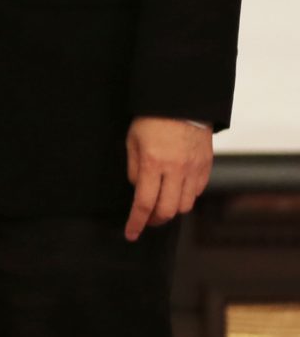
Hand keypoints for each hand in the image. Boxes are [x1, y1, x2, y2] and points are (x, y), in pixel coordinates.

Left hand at [124, 116, 212, 241]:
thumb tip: (138, 191)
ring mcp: (194, 169)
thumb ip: (134, 169)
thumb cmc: (152, 120)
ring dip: (172, 210)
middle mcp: (176, 170)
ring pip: (185, 205)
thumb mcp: (132, 141)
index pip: (144, 203)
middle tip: (146, 221)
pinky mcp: (206, 166)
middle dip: (154, 221)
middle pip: (168, 210)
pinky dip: (186, 197)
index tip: (131, 234)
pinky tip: (177, 192)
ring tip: (161, 206)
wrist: (182, 103)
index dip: (136, 222)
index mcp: (153, 164)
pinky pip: (197, 192)